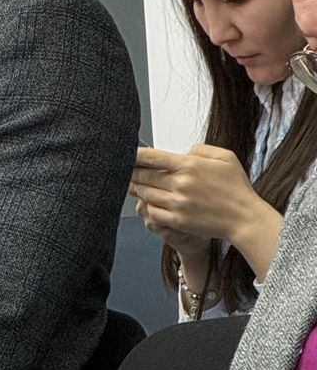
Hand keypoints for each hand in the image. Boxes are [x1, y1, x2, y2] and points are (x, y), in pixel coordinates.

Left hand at [129, 144, 282, 279]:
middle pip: (143, 175)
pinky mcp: (177, 220)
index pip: (151, 157)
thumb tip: (182, 152)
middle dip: (132, 172)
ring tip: (134, 185)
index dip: (134, 155)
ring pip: (145, 193)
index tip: (126, 153)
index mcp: (189, 165)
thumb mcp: (225, 157)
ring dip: (137, 189)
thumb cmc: (237, 188)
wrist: (245, 218)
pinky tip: (147, 202)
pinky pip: (152, 211)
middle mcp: (180, 183)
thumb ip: (200, 149)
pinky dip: (147, 206)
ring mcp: (177, 203)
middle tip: (126, 170)